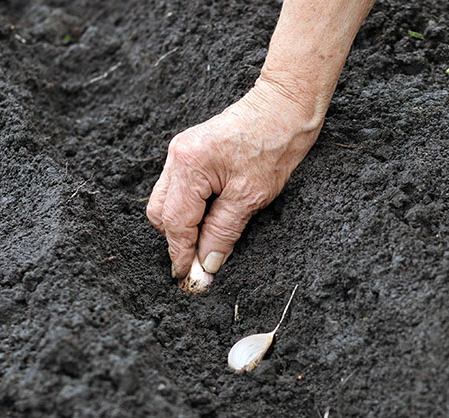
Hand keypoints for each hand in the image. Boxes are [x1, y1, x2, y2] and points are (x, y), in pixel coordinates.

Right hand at [146, 78, 322, 287]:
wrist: (286, 106)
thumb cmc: (274, 144)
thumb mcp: (250, 197)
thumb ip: (223, 232)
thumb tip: (206, 263)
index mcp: (189, 165)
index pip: (175, 222)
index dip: (181, 254)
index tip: (189, 279)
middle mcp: (178, 157)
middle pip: (162, 213)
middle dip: (177, 240)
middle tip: (200, 264)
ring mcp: (182, 152)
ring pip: (168, 202)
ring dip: (183, 226)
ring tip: (208, 243)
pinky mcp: (192, 152)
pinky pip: (180, 190)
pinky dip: (191, 210)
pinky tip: (210, 220)